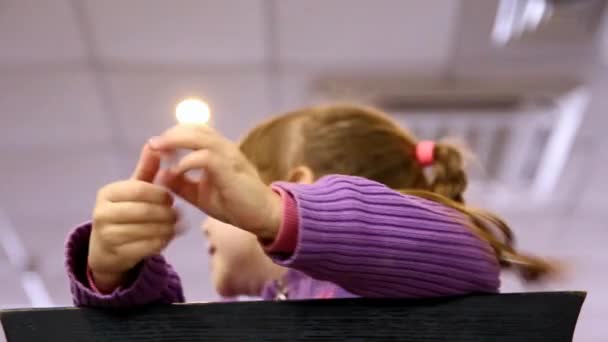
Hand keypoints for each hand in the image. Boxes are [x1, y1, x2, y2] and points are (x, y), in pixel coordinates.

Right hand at [88, 144, 177, 291]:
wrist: (106, 248)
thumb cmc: (125, 211)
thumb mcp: (133, 189)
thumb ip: (146, 169)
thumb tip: (155, 143)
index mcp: (107, 193)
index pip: (139, 189)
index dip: (160, 194)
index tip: (171, 198)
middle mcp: (102, 213)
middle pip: (144, 211)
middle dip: (166, 212)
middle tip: (178, 213)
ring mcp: (107, 235)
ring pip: (147, 230)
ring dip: (168, 228)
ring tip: (177, 224)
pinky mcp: (117, 253)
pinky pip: (147, 247)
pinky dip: (163, 241)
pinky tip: (169, 236)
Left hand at [149, 124, 281, 241]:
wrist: (263, 216)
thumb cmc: (234, 205)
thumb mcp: (201, 194)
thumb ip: (181, 184)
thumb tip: (160, 175)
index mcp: (218, 150)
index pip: (194, 131)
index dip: (173, 135)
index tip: (155, 148)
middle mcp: (224, 147)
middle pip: (194, 128)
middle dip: (170, 135)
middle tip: (152, 146)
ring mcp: (228, 155)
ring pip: (199, 136)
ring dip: (175, 141)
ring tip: (158, 151)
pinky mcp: (230, 168)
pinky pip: (205, 157)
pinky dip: (187, 162)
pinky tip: (176, 171)